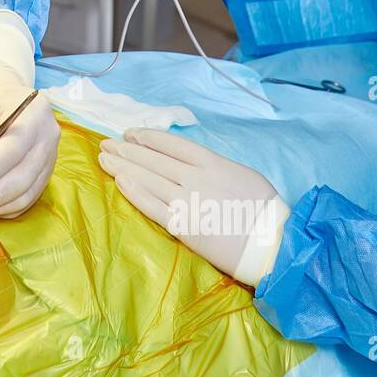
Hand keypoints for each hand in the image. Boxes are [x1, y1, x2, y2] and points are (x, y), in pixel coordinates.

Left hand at [98, 128, 288, 285]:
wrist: (271, 242)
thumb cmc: (264, 209)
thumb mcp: (242, 174)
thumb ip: (214, 167)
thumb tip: (194, 164)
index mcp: (212, 163)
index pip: (171, 145)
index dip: (147, 138)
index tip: (130, 134)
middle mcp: (195, 178)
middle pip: (153, 160)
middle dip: (127, 150)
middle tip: (106, 143)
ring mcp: (186, 201)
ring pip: (148, 179)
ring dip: (123, 166)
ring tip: (104, 158)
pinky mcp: (182, 226)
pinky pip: (151, 206)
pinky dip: (134, 192)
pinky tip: (119, 181)